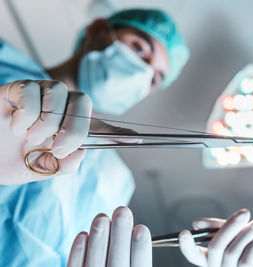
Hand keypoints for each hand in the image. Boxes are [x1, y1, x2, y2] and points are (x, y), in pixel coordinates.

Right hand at [0, 80, 138, 184]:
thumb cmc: (13, 161)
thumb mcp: (43, 168)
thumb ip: (65, 163)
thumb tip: (81, 153)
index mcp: (70, 127)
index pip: (100, 125)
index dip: (118, 133)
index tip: (136, 140)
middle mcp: (60, 107)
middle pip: (83, 101)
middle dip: (75, 128)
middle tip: (58, 148)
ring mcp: (39, 95)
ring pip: (58, 92)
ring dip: (48, 121)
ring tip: (32, 138)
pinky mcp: (16, 89)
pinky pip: (30, 91)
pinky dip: (26, 113)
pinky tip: (15, 126)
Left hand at [67, 206, 151, 266]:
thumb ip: (138, 263)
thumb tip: (140, 234)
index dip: (140, 250)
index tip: (141, 229)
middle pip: (117, 263)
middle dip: (120, 236)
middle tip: (122, 211)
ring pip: (94, 265)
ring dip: (98, 239)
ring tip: (101, 217)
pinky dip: (77, 254)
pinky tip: (82, 235)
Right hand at [179, 209, 252, 266]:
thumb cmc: (252, 239)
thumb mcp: (235, 229)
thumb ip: (217, 226)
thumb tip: (196, 223)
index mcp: (210, 256)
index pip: (193, 254)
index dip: (186, 246)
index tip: (184, 233)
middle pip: (215, 247)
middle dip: (230, 227)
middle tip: (244, 212)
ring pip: (231, 252)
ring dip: (246, 234)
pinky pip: (245, 261)